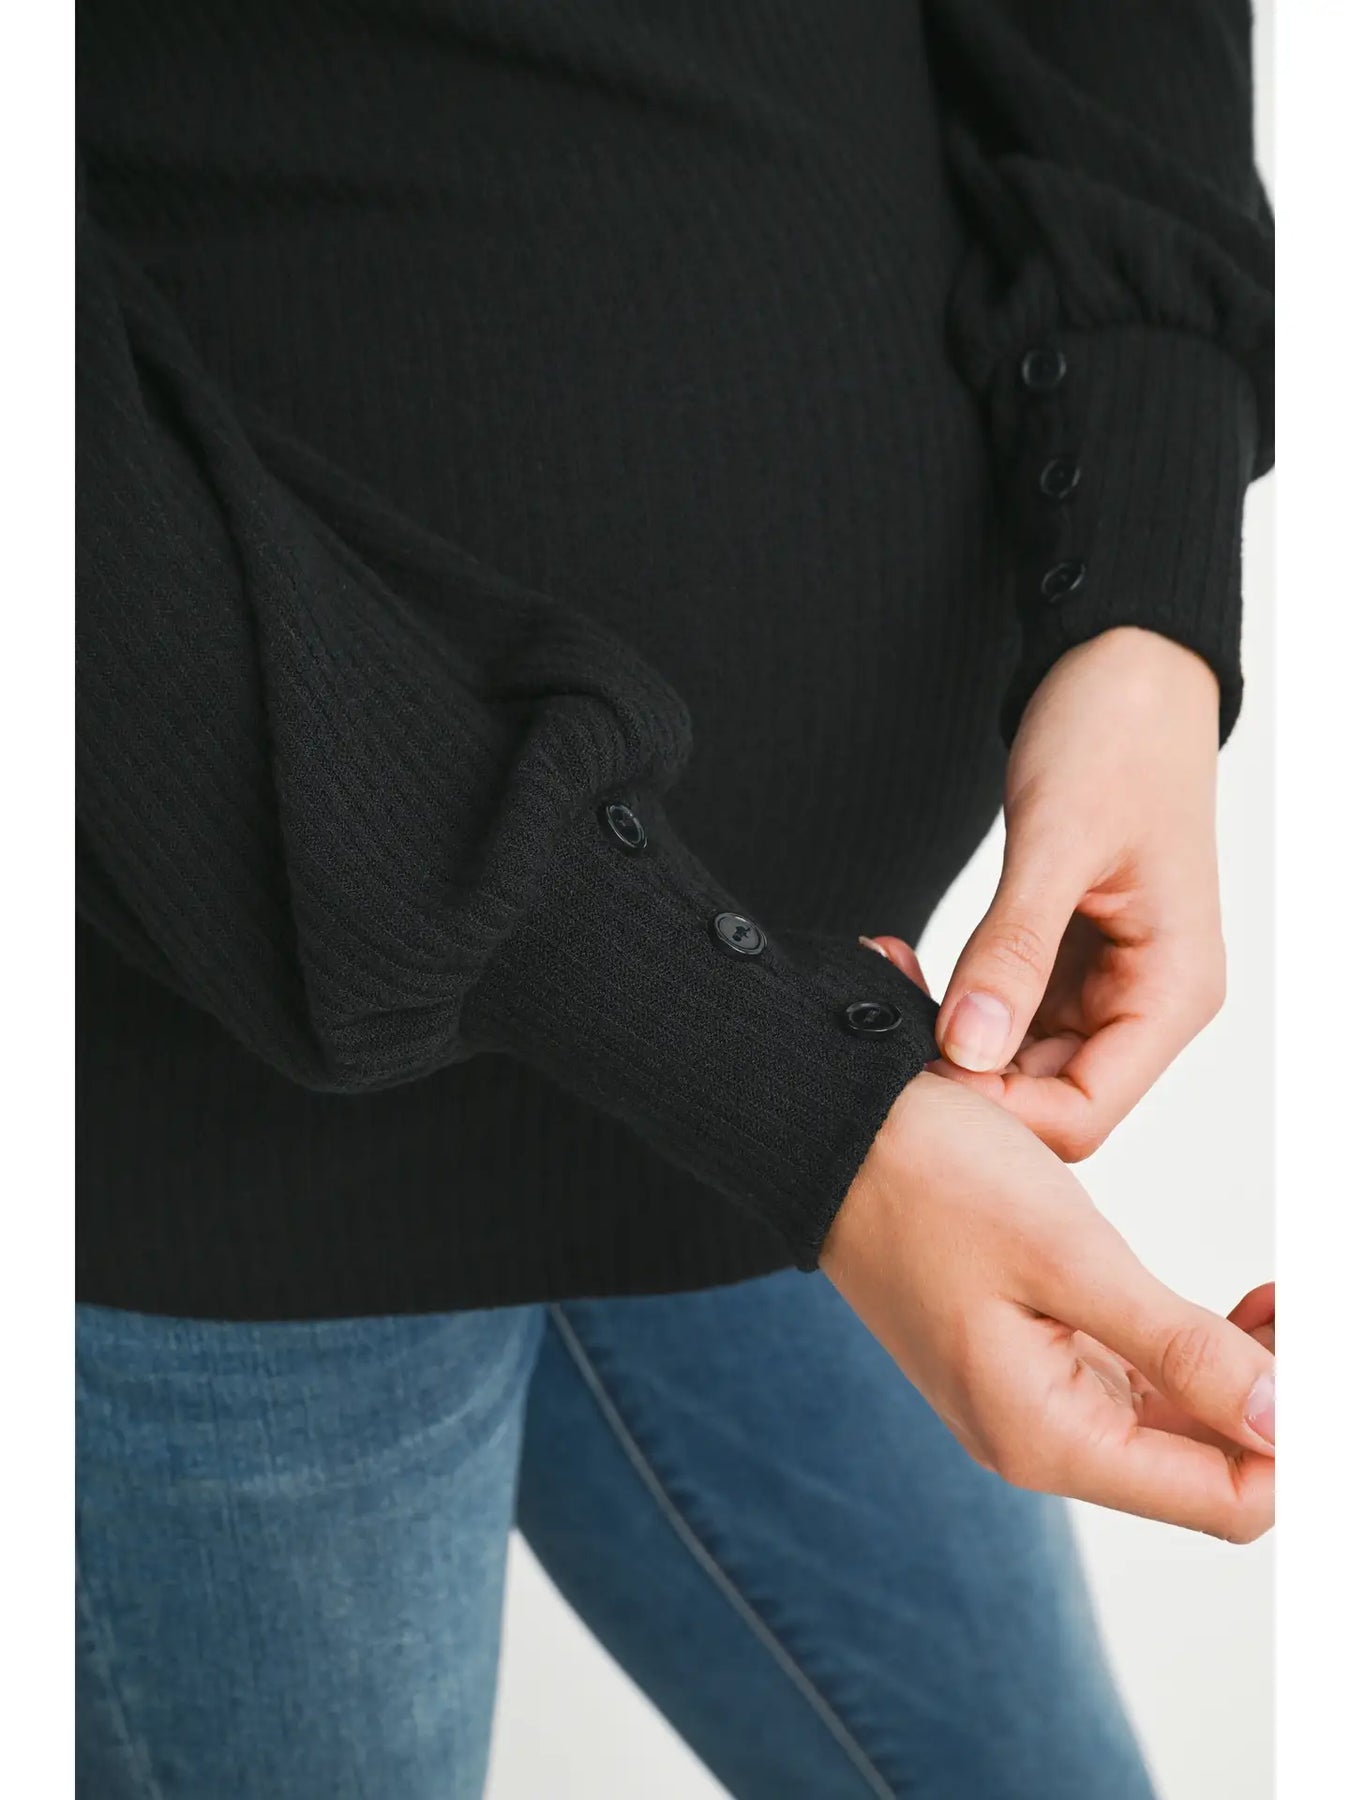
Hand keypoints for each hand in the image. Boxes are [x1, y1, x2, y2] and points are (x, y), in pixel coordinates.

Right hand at [822, 1073, 1274, 1538]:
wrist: (826, 1135)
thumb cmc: (931, 1180)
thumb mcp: (1070, 1254)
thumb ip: (1180, 1345)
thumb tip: (1288, 1421)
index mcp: (1044, 1433)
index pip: (1224, 1500)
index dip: (1295, 1444)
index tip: (1319, 1349)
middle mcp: (1036, 1437)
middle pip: (1204, 1468)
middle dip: (1278, 1402)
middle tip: (1305, 1310)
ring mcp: (1027, 1399)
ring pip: (1176, 1425)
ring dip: (1244, 1375)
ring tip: (1283, 1300)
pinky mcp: (1023, 1356)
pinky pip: (1135, 1383)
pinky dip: (1193, 1352)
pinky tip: (1234, 1306)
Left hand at [929, 627, 1225, 1159]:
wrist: (1123, 667)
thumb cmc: (1114, 737)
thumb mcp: (1057, 843)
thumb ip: (1012, 950)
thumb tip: (967, 1049)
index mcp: (1171, 990)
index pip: (1082, 1114)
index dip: (996, 1112)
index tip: (916, 1066)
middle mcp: (1146, 1001)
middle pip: (1046, 1099)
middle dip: (961, 1075)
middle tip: (879, 1021)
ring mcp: (1106, 983)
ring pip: (1019, 1062)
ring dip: (949, 1040)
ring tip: (886, 977)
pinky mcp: (1067, 959)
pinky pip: (1007, 1014)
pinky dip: (954, 1002)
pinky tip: (903, 964)